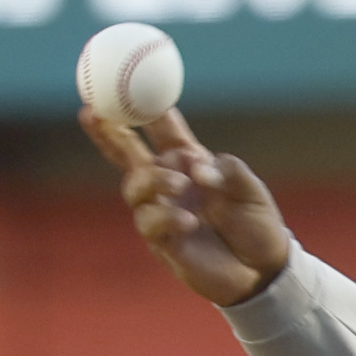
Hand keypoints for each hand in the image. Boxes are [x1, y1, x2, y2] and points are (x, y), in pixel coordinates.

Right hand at [81, 106, 292, 309]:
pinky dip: (167, 217)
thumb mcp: (251, 190)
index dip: (142, 107)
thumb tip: (196, 168)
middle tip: (92, 112)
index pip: (160, 128)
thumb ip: (227, 171)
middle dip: (107, 132)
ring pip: (136, 187)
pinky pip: (151, 223)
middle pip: (128, 153)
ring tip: (182, 186)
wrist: (263, 271)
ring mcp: (162, 211)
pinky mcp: (163, 242)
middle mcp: (170, 183)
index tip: (125, 84)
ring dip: (154, 180)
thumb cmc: (258, 225)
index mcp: (190, 161)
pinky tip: (190, 221)